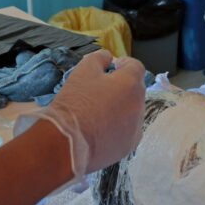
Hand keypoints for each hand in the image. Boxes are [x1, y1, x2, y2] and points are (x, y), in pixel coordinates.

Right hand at [23, 51, 145, 176]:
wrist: (66, 144)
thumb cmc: (74, 103)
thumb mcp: (83, 71)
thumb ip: (99, 58)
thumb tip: (108, 58)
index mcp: (131, 84)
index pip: (135, 66)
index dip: (123, 64)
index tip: (111, 67)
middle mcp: (139, 105)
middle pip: (135, 89)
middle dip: (121, 86)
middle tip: (100, 91)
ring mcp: (136, 128)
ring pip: (132, 111)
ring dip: (121, 108)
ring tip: (98, 113)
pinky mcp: (128, 147)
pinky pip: (127, 131)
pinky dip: (118, 127)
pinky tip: (100, 130)